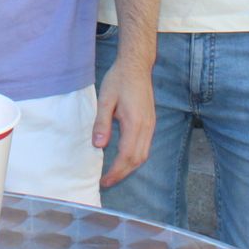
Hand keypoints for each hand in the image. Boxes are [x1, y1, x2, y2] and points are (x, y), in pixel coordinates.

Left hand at [94, 57, 154, 188]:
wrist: (136, 66)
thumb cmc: (119, 80)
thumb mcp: (105, 99)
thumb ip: (102, 123)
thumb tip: (98, 146)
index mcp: (135, 123)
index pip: (127, 155)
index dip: (116, 171)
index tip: (104, 180)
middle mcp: (146, 127)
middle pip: (137, 160)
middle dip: (122, 173)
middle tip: (107, 182)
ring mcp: (151, 125)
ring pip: (144, 155)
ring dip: (130, 167)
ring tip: (114, 174)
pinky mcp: (150, 122)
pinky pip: (145, 146)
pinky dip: (135, 157)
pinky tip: (124, 158)